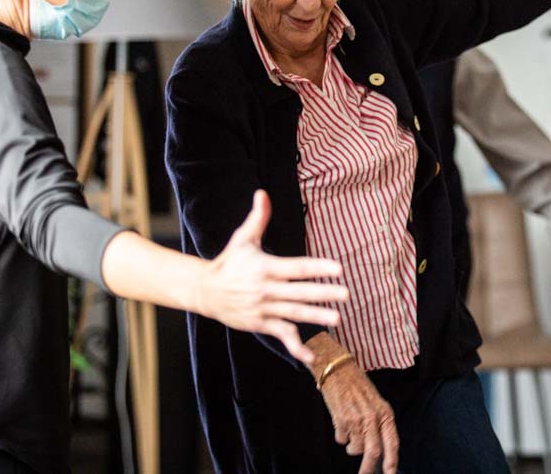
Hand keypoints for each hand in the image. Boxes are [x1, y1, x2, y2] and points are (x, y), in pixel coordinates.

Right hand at [196, 190, 349, 365]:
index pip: (296, 267)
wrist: (204, 290)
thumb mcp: (242, 238)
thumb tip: (263, 193)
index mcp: (265, 268)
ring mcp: (263, 309)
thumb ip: (258, 218)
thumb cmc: (229, 261)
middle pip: (299, 292)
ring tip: (337, 319)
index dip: (317, 267)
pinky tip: (311, 357)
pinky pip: (281, 335)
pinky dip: (295, 347)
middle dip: (323, 293)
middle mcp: (265, 290)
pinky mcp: (260, 324)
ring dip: (316, 317)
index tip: (338, 268)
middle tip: (346, 294)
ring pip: (294, 314)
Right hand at [309, 334, 398, 473]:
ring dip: (351, 446)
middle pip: (373, 453)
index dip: (392, 463)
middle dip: (368, 470)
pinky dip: (341, 436)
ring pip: (355, 448)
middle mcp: (372, 417)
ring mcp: (356, 419)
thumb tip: (380, 451)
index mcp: (385, 413)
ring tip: (350, 432)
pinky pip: (341, 440)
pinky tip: (341, 421)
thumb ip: (379, 424)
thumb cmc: (357, 385)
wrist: (337, 369)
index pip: (392, 443)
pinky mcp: (340, 419)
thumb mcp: (375, 402)